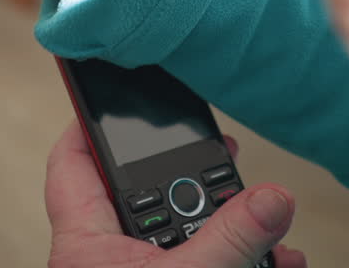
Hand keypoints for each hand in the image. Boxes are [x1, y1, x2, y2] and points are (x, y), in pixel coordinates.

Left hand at [46, 121, 307, 267]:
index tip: (110, 97)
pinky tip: (276, 266)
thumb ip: (232, 239)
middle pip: (148, 200)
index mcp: (87, 245)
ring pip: (188, 242)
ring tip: (269, 233)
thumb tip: (274, 199)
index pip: (71, 167)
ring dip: (236, 235)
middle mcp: (110, 261)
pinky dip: (244, 267)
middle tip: (229, 165)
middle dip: (199, 187)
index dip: (85, 127)